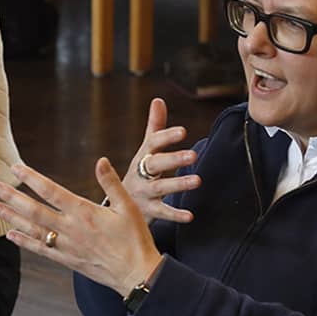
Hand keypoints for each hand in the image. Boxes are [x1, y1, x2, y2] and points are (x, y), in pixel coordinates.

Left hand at [0, 160, 161, 296]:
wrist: (136, 273)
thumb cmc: (135, 239)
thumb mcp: (128, 206)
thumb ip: (111, 183)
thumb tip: (101, 161)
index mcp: (84, 212)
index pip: (51, 191)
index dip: (31, 179)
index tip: (16, 168)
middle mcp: (70, 229)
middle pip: (34, 211)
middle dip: (13, 198)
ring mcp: (66, 246)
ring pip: (33, 230)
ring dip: (12, 218)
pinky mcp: (66, 260)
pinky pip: (40, 250)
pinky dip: (24, 242)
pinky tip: (11, 234)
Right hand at [122, 97, 200, 223]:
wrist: (119, 204)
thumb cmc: (140, 171)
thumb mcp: (145, 150)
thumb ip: (155, 127)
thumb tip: (158, 100)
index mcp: (143, 156)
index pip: (153, 143)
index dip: (167, 137)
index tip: (183, 131)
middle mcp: (141, 173)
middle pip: (156, 164)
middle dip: (174, 159)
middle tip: (193, 155)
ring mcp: (143, 192)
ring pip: (160, 188)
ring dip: (178, 184)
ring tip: (197, 181)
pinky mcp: (148, 211)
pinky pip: (162, 213)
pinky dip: (175, 214)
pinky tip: (190, 215)